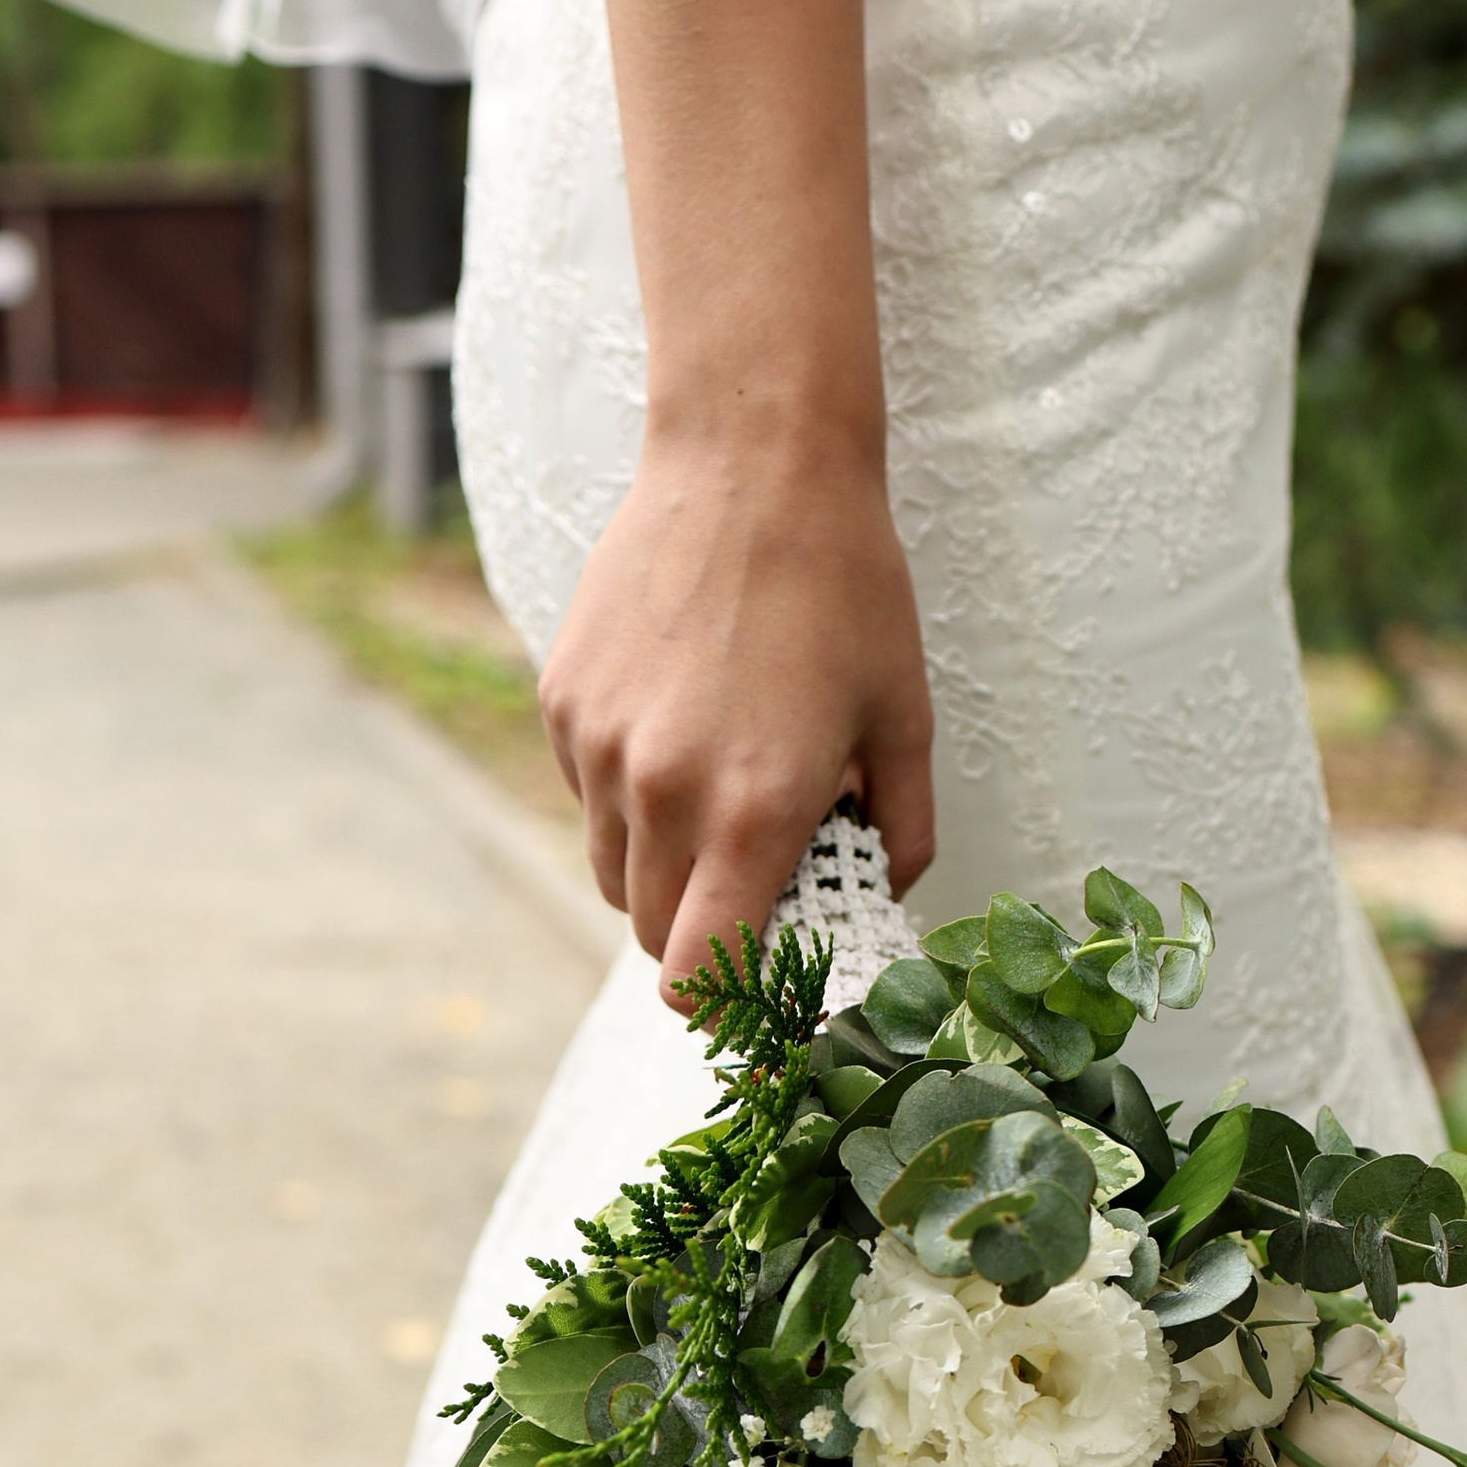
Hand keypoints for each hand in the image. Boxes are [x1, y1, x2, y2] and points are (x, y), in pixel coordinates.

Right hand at [539, 419, 934, 1003]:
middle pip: (652, 937)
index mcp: (754, 811)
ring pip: (613, 873)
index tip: (756, 993)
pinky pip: (589, 797)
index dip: (724, 1006)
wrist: (751, 460)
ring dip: (661, 872)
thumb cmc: (843, 585)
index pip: (700, 976)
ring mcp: (600, 747)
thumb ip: (898, 828)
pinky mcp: (563, 702)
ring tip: (719, 801)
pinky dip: (628, 798)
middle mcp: (662, 791)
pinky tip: (681, 729)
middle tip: (755, 890)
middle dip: (702, 938)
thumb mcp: (903, 716)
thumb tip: (882, 894)